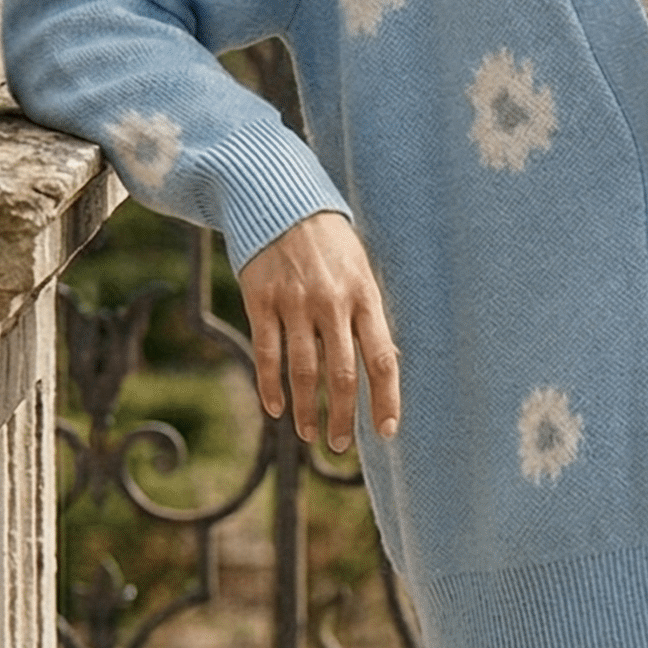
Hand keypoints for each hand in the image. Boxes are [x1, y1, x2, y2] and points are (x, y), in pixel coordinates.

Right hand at [236, 210, 399, 451]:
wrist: (282, 202)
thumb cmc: (331, 244)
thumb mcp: (361, 271)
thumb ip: (370, 315)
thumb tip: (386, 365)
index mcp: (365, 295)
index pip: (381, 358)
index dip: (385, 399)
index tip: (385, 431)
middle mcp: (332, 302)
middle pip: (342, 374)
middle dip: (343, 417)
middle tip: (340, 445)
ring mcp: (295, 302)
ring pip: (304, 370)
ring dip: (307, 410)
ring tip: (310, 434)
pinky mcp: (261, 300)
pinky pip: (267, 353)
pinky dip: (271, 386)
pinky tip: (275, 409)